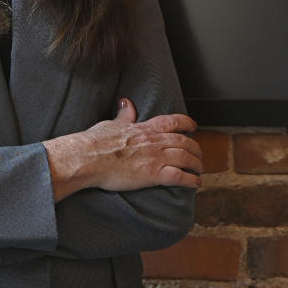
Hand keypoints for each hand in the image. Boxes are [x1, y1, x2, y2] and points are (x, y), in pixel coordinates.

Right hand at [45, 97, 202, 201]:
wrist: (88, 158)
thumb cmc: (95, 142)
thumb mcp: (111, 123)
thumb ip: (123, 116)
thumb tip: (126, 103)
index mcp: (144, 128)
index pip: (172, 121)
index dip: (186, 123)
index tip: (193, 126)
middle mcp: (154, 141)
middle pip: (184, 141)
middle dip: (195, 147)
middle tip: (199, 153)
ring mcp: (155, 157)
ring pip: (186, 157)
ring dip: (196, 163)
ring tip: (200, 169)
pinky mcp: (153, 174)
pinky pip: (179, 176)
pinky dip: (191, 180)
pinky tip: (196, 184)